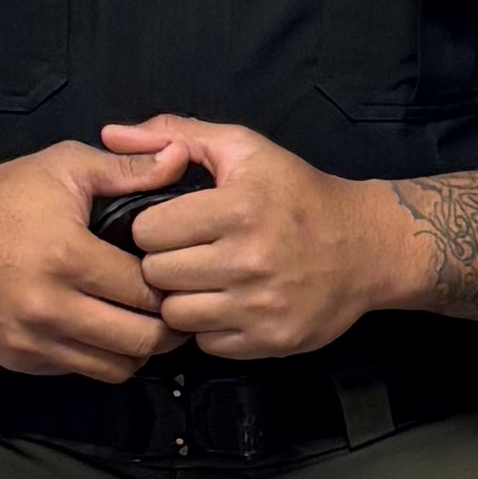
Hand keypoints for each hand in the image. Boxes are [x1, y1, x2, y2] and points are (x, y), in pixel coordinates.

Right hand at [0, 142, 165, 381]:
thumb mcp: (63, 166)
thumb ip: (128, 169)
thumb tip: (182, 157)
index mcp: (67, 257)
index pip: (146, 292)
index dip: (170, 285)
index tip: (175, 276)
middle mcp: (49, 307)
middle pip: (140, 341)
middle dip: (166, 328)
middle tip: (173, 309)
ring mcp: (30, 339)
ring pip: (114, 369)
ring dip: (137, 350)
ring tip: (140, 322)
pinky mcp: (16, 359)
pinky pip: (77, 371)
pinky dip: (97, 357)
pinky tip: (100, 329)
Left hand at [100, 116, 417, 360]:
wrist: (367, 246)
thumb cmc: (298, 193)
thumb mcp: (244, 149)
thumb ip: (176, 134)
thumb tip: (110, 134)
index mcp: (239, 209)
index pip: (148, 231)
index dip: (154, 227)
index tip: (174, 224)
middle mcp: (249, 260)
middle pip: (157, 275)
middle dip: (164, 263)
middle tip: (187, 253)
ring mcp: (261, 306)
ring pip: (176, 315)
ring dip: (183, 299)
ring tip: (203, 281)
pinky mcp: (271, 340)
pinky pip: (208, 344)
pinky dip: (210, 327)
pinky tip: (228, 304)